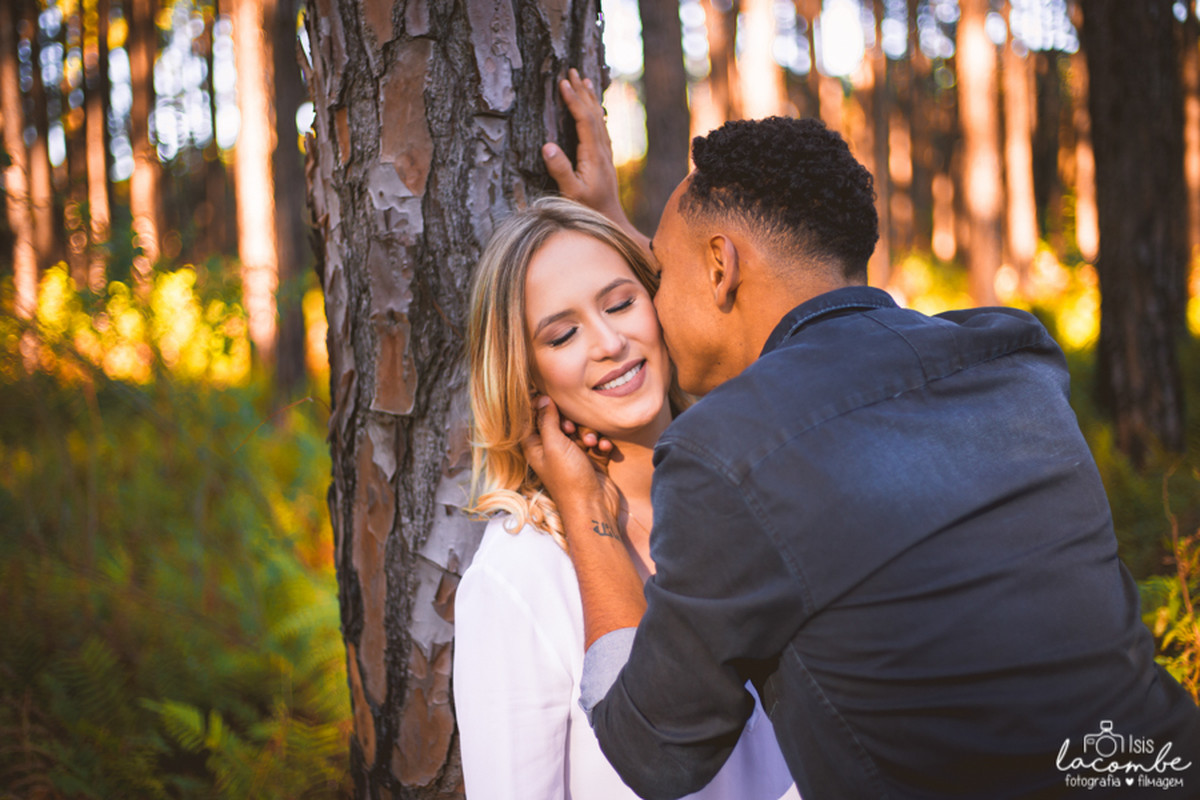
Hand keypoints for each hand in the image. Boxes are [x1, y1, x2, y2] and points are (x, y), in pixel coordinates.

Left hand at [522, 396, 605, 505]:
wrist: (594, 507)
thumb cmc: (569, 480)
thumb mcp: (554, 445)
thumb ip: (547, 420)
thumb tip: (541, 399)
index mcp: (536, 447)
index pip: (532, 420)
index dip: (539, 408)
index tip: (549, 398)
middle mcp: (553, 450)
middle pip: (559, 422)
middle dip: (570, 421)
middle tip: (571, 428)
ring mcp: (573, 456)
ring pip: (580, 431)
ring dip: (588, 433)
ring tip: (591, 443)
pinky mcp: (592, 461)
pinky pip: (596, 442)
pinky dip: (600, 443)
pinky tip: (603, 448)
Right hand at [543, 69, 625, 223]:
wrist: (611, 224)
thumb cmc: (588, 212)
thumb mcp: (571, 194)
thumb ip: (560, 171)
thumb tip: (547, 146)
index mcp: (593, 156)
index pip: (584, 121)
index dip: (573, 101)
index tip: (563, 83)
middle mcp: (602, 152)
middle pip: (594, 114)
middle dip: (583, 92)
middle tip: (573, 71)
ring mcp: (605, 156)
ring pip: (599, 120)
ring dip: (591, 99)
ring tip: (586, 81)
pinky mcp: (605, 161)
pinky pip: (601, 130)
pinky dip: (596, 115)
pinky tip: (595, 112)